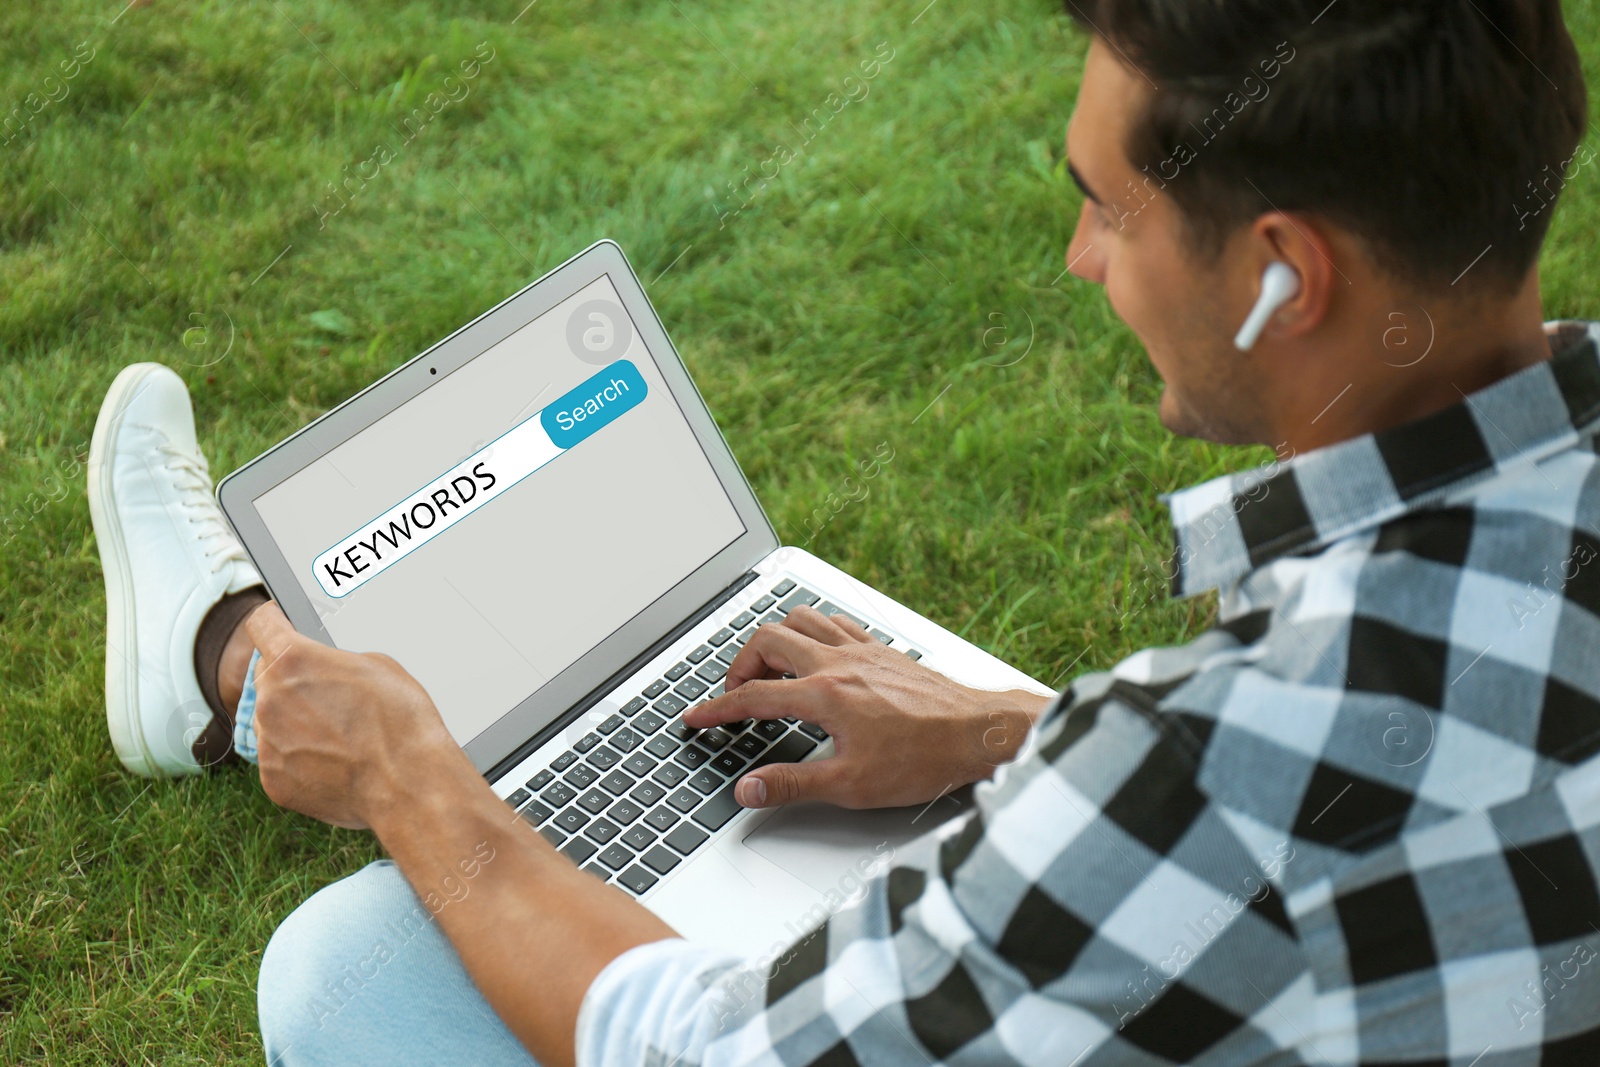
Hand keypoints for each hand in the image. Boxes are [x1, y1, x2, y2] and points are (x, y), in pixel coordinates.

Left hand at [244, 602, 476, 828]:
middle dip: (290, 678)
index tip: (276, 624)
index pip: (261, 625)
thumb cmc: (402, 722)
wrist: (409, 784)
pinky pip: (279, 757)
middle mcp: (270, 699)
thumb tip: (324, 671)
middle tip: (327, 692)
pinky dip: (300, 757)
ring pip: (272, 719)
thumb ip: (334, 661)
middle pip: (266, 675)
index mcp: (293, 660)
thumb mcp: (378, 666)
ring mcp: (268, 742)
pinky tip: (334, 760)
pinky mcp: (272, 779)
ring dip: (295, 720)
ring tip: (339, 733)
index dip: (273, 621)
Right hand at [681, 605, 1050, 809]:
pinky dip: (814, 630)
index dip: (717, 708)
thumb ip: (793, 785)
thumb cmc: (925, 759)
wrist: (979, 734)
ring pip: (802, 619)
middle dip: (740, 664)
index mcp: (825, 695)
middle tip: (735, 693)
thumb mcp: (852, 786)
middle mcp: (840, 663)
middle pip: (769, 640)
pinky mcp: (884, 651)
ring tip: (769, 668)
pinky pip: (836, 622)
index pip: (753, 696)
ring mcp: (863, 651)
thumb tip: (750, 788)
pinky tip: (818, 651)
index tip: (697, 717)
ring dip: (776, 638)